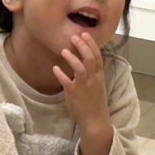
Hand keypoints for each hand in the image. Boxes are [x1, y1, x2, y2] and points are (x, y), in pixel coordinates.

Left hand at [53, 33, 112, 154]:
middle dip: (82, 46)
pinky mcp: (74, 94)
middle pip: (89, 59)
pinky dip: (61, 74)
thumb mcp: (97, 85)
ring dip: (72, 58)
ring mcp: (84, 86)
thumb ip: (92, 73)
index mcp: (99, 76)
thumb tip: (84, 59)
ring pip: (80, 68)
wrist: (95, 121)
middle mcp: (93, 79)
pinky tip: (55, 68)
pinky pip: (67, 82)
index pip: (97, 56)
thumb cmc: (94, 102)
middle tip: (74, 37)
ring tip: (63, 50)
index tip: (84, 34)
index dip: (91, 44)